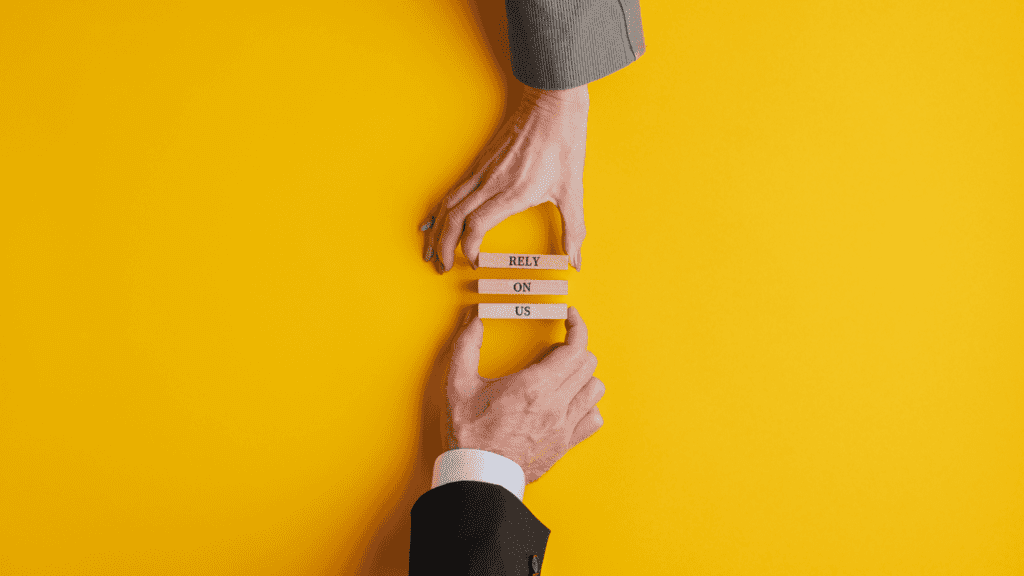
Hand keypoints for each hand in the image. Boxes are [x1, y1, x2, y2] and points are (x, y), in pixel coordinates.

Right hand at [420, 84, 589, 272]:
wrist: (552, 105)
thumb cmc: (564, 145)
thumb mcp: (573, 191)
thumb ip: (574, 230)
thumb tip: (575, 260)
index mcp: (513, 192)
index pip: (477, 225)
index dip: (470, 247)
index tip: (475, 261)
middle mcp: (492, 182)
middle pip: (454, 218)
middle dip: (443, 246)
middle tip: (441, 266)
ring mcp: (482, 170)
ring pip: (448, 204)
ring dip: (436, 230)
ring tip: (430, 251)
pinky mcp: (480, 162)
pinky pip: (452, 190)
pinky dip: (439, 209)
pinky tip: (433, 220)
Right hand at [441, 305, 604, 482]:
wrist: (479, 475)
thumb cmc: (469, 433)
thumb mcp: (459, 385)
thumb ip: (467, 347)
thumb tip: (475, 320)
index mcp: (534, 386)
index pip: (575, 348)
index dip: (578, 327)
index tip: (571, 317)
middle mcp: (555, 405)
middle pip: (588, 364)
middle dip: (575, 348)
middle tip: (557, 348)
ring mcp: (564, 426)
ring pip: (595, 389)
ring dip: (583, 376)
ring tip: (563, 375)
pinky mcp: (566, 444)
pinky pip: (593, 418)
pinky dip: (586, 406)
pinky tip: (569, 403)